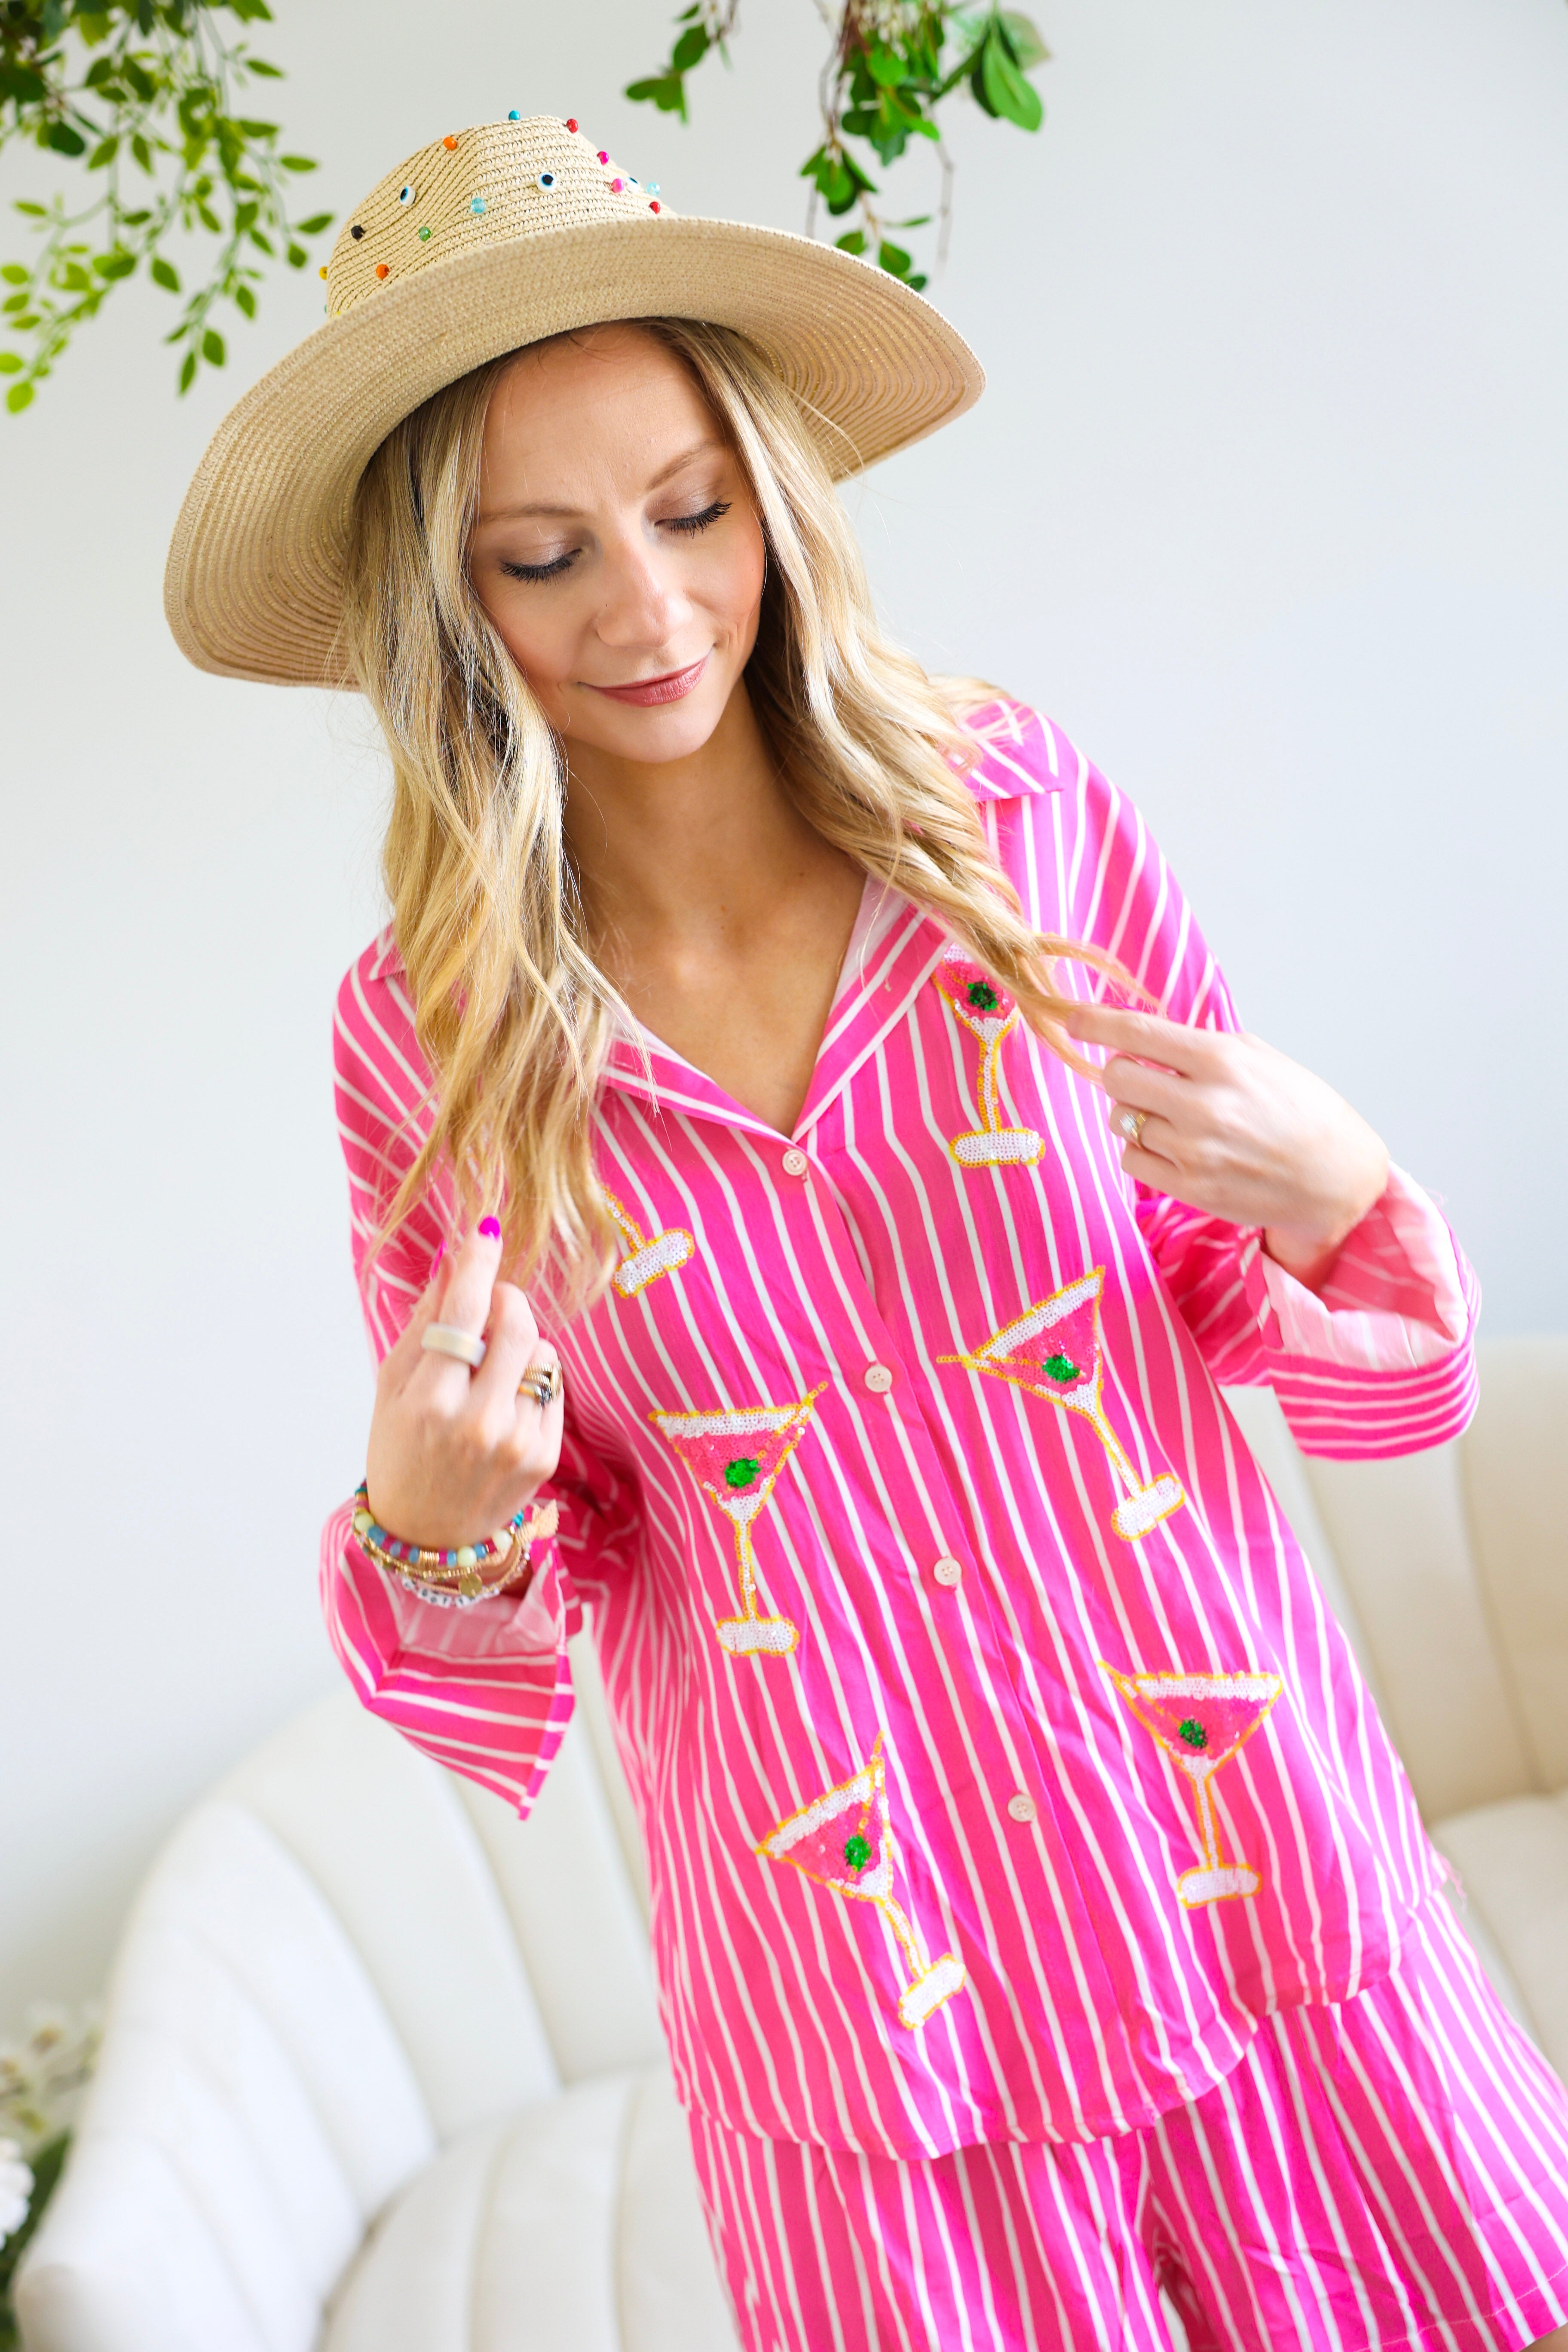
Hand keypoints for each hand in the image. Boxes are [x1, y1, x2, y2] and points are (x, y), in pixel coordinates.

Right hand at [363, 1220, 564, 1549]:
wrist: (426, 1535)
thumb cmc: (400, 1450)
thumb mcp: (393, 1387)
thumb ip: (425, 1323)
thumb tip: (452, 1260)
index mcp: (431, 1402)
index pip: (463, 1313)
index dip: (477, 1263)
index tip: (485, 1230)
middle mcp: (478, 1422)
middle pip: (517, 1322)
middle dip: (506, 1299)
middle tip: (489, 1303)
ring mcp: (518, 1441)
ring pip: (542, 1351)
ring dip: (521, 1344)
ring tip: (491, 1370)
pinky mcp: (545, 1456)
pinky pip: (554, 1385)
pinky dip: (533, 1378)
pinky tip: (506, 1401)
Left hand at [1061, 1004, 1389, 1288]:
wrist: (1335, 1177)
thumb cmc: (1298, 1110)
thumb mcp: (1256, 1058)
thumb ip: (1197, 1045)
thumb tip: (1136, 1036)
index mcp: (1221, 1060)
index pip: (1137, 1033)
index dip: (1095, 1023)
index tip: (1074, 1019)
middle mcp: (1203, 1104)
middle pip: (1116, 1078)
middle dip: (1122, 1074)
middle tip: (1146, 1079)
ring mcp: (1193, 1150)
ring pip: (1122, 1120)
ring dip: (1138, 1115)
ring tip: (1179, 1120)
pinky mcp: (1189, 1187)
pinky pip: (1132, 1159)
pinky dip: (1145, 1150)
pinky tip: (1177, 1147)